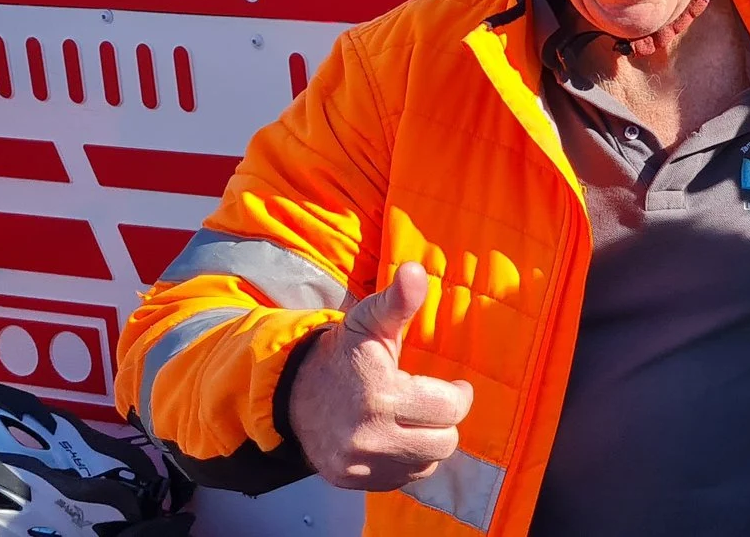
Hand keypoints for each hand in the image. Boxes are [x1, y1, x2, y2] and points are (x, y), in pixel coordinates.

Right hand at [287, 262, 475, 490]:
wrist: (293, 393)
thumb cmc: (344, 355)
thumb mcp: (370, 322)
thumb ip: (398, 301)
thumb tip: (415, 270)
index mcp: (380, 394)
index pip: (451, 409)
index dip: (457, 395)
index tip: (452, 387)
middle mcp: (368, 435)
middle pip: (444, 442)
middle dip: (443, 421)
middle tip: (431, 404)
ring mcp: (358, 462)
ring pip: (426, 465)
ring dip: (426, 443)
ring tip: (412, 420)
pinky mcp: (351, 479)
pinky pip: (401, 479)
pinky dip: (404, 462)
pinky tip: (393, 438)